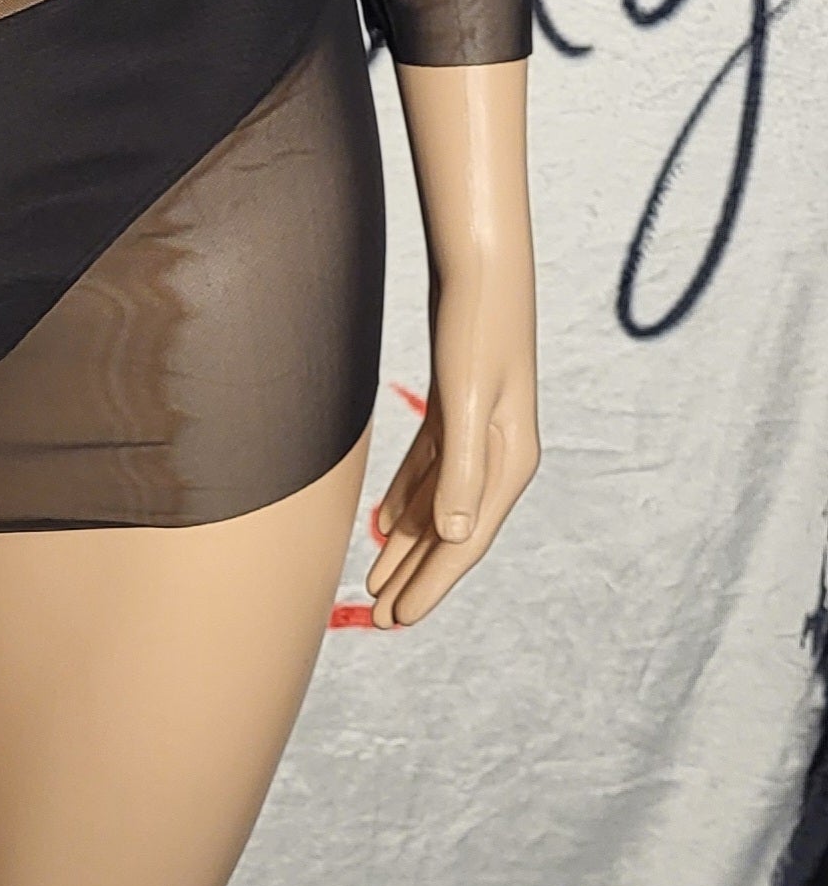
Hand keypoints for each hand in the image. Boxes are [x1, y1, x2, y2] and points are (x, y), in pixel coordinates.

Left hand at [367, 267, 538, 628]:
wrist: (482, 266)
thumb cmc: (477, 328)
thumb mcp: (466, 400)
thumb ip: (461, 470)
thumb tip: (457, 537)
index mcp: (508, 461)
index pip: (466, 541)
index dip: (432, 584)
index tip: (398, 620)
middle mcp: (498, 455)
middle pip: (453, 533)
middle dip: (417, 577)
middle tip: (379, 620)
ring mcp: (478, 434)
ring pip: (439, 506)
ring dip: (408, 546)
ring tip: (376, 585)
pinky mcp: (457, 411)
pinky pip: (431, 472)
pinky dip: (409, 500)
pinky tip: (384, 525)